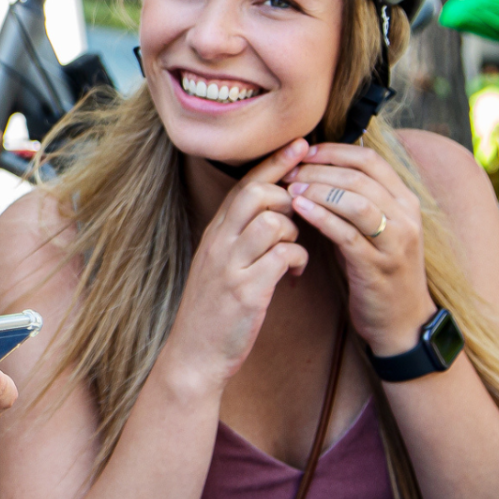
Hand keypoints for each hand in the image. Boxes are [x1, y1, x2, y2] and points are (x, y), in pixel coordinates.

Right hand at [165, 141, 311, 388]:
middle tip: (303, 214)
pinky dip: (298, 261)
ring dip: (295, 233)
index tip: (301, 144)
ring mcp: (230, 266)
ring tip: (295, 252)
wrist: (195, 354)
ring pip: (273, 221)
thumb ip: (242, 236)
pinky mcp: (246, 291)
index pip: (244, 184)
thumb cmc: (215, 309)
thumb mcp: (221, 265)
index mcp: (215, 233)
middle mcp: (219, 243)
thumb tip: (274, 212)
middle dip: (290, 196)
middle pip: (257, 193)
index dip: (274, 162)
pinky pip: (284, 256)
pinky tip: (295, 277)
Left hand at [286, 142, 433, 352]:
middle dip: (319, 169)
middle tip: (287, 170)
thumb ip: (352, 200)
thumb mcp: (370, 229)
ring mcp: (395, 242)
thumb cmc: (376, 268)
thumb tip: (315, 169)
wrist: (400, 321)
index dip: (334, 151)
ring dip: (318, 190)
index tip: (303, 152)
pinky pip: (347, 233)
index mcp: (405, 201)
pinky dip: (321, 216)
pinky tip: (299, 208)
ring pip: (355, 201)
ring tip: (289, 187)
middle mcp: (406, 217)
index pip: (370, 160)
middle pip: (359, 177)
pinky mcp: (377, 265)